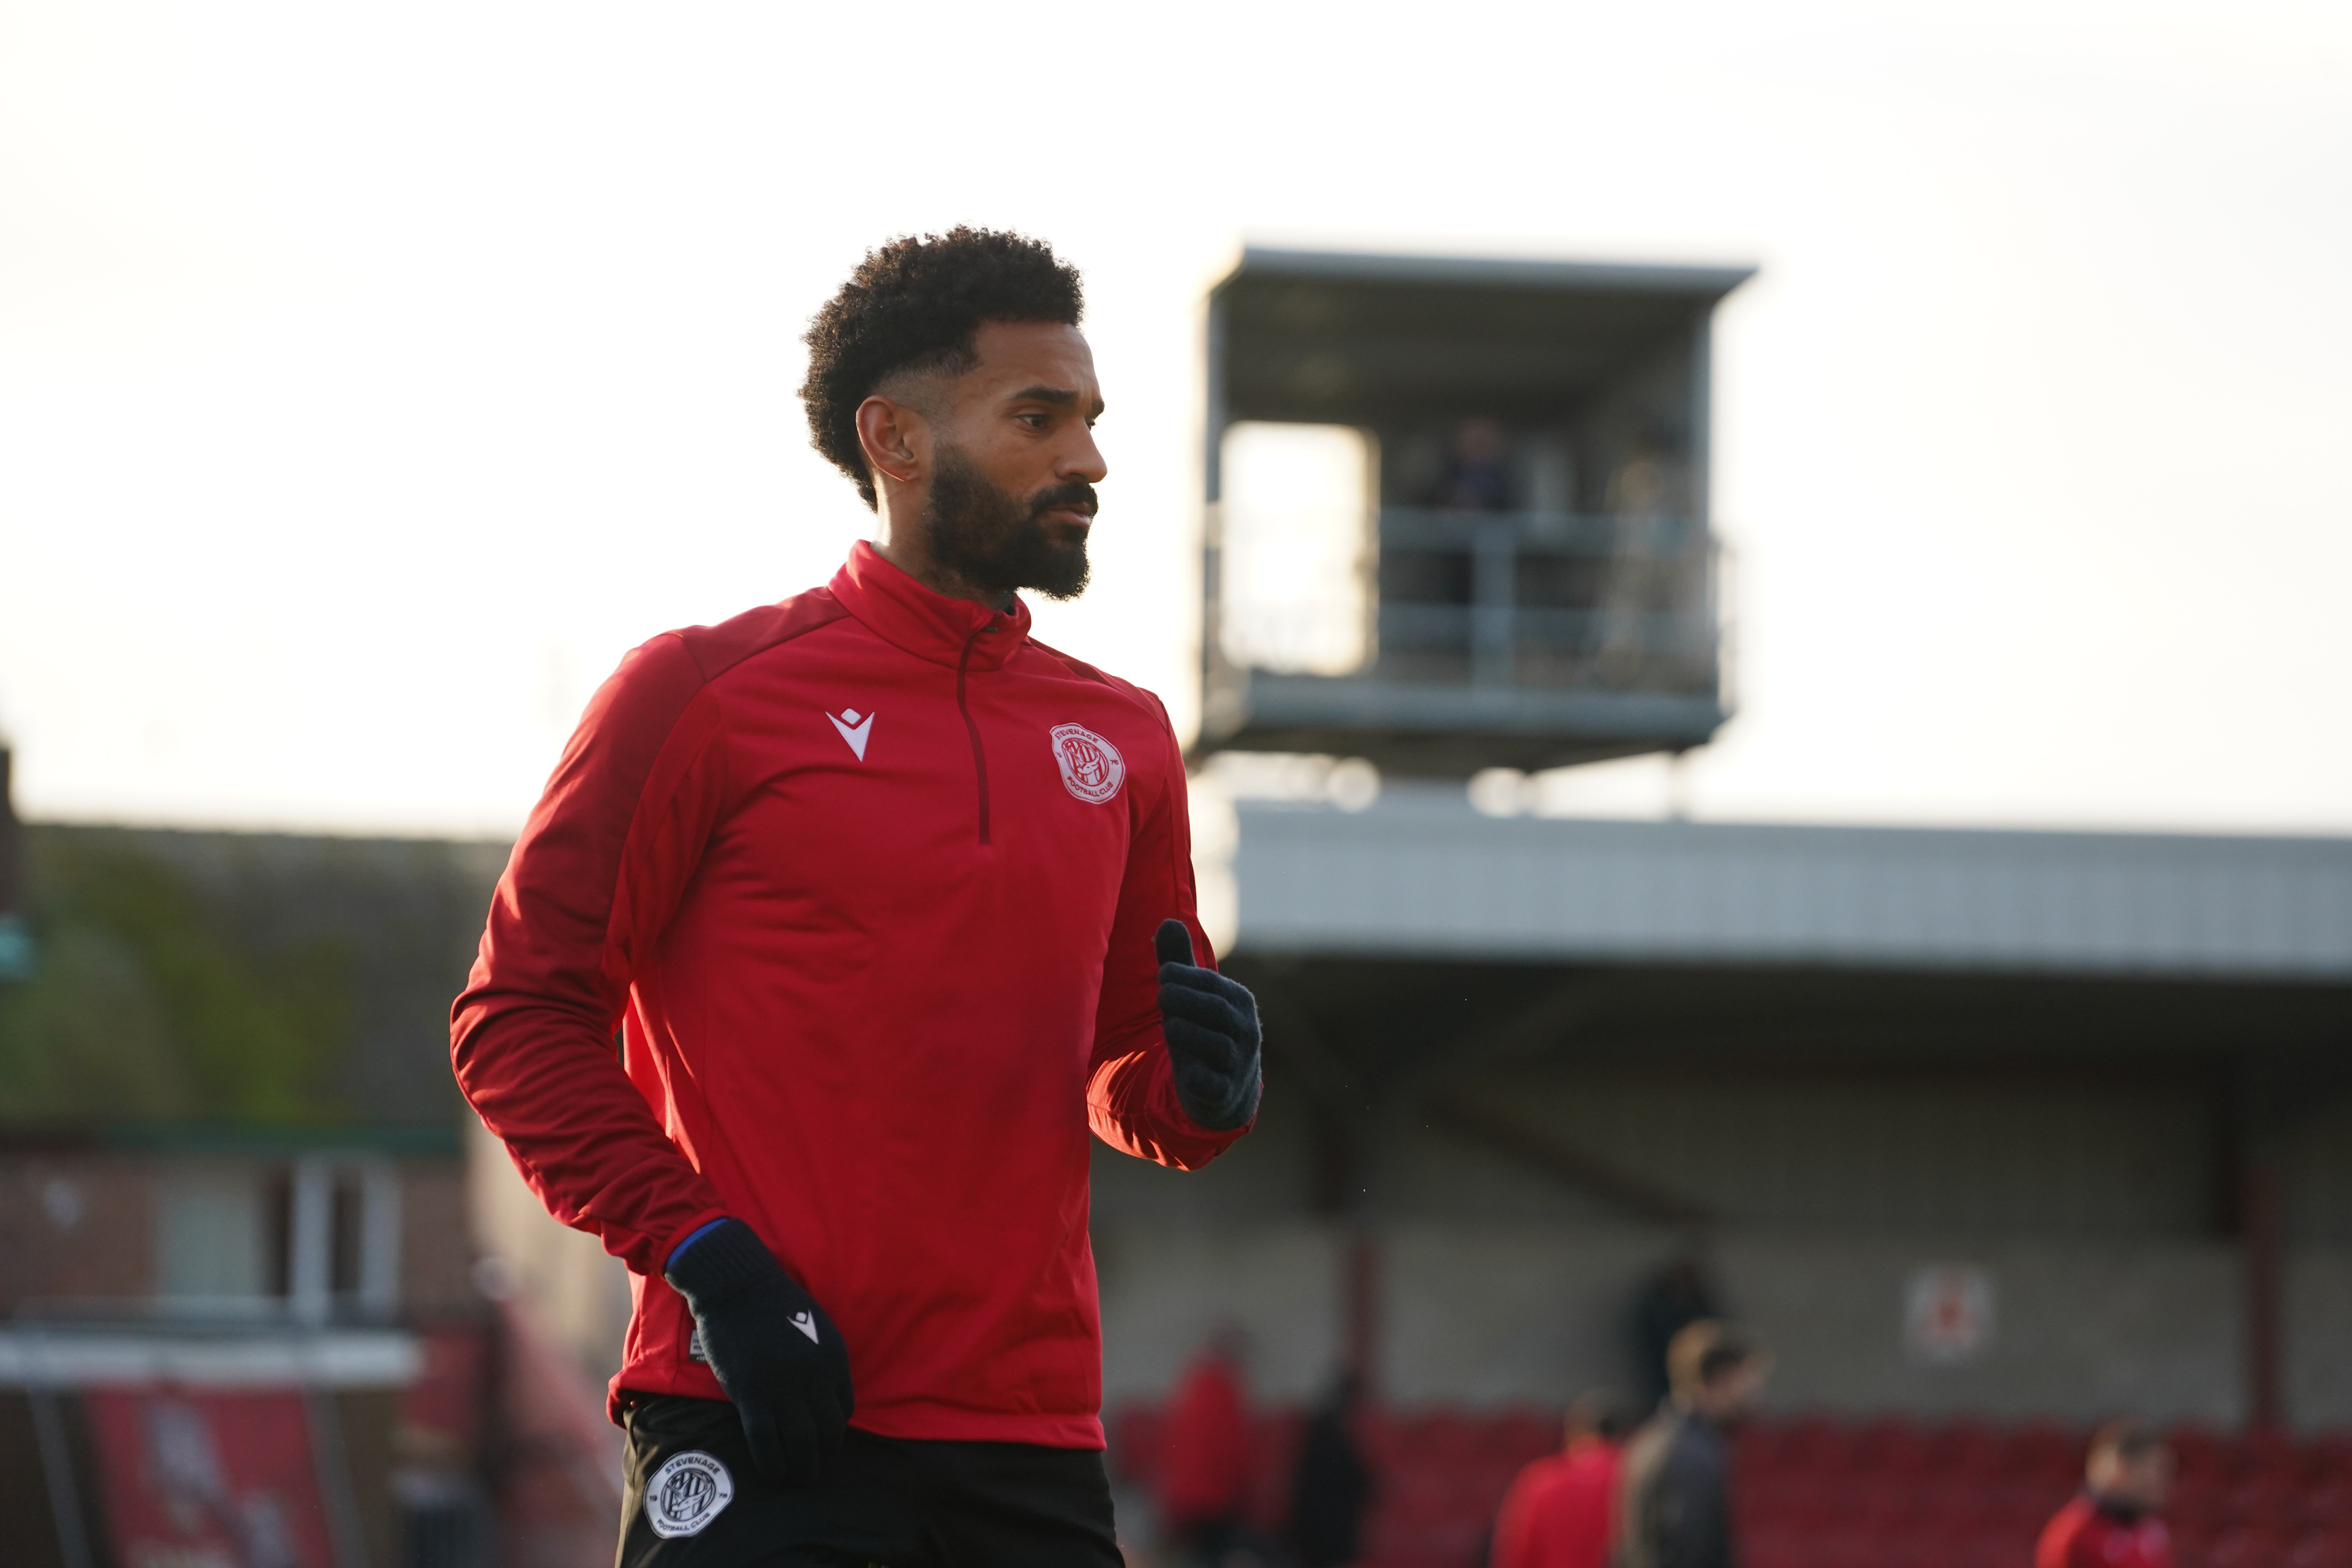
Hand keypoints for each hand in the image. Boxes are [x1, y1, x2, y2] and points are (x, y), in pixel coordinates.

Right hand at [663, 1218, 852, 1487]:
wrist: (737, 1288)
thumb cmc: (774, 1304)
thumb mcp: (815, 1326)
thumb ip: (823, 1359)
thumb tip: (823, 1395)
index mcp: (833, 1355)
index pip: (843, 1407)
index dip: (833, 1427)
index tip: (821, 1437)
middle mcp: (814, 1375)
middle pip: (828, 1430)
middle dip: (823, 1455)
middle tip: (814, 1469)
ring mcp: (783, 1386)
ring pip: (800, 1441)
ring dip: (802, 1467)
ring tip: (797, 1478)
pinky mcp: (752, 1394)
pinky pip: (766, 1440)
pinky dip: (772, 1462)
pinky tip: (773, 1473)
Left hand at [1154, 918, 1262, 1131]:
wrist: (1221, 1090)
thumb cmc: (1201, 1031)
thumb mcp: (1189, 997)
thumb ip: (1179, 961)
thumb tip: (1167, 921)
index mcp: (1239, 1002)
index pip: (1213, 985)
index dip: (1184, 976)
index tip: (1161, 975)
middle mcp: (1246, 1032)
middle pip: (1217, 1011)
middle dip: (1184, 1000)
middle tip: (1159, 996)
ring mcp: (1238, 1065)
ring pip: (1217, 1045)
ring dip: (1188, 1032)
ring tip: (1168, 1026)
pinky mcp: (1224, 1094)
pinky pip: (1215, 1086)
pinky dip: (1200, 1080)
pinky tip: (1186, 1074)